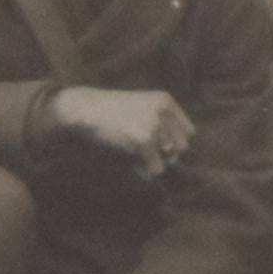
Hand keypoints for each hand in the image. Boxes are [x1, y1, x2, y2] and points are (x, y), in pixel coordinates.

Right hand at [50, 87, 193, 178]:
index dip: (174, 144)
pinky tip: (129, 164)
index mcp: (165, 101)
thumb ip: (160, 124)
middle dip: (165, 156)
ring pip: (167, 161)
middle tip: (144, 157)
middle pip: (181, 148)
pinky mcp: (142, 142)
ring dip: (152, 165)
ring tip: (134, 159)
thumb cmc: (110, 112)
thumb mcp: (141, 108)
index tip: (158, 148)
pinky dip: (142, 172)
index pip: (189, 132)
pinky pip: (153, 169)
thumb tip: (175, 153)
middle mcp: (164, 112)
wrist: (84, 109)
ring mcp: (154, 126)